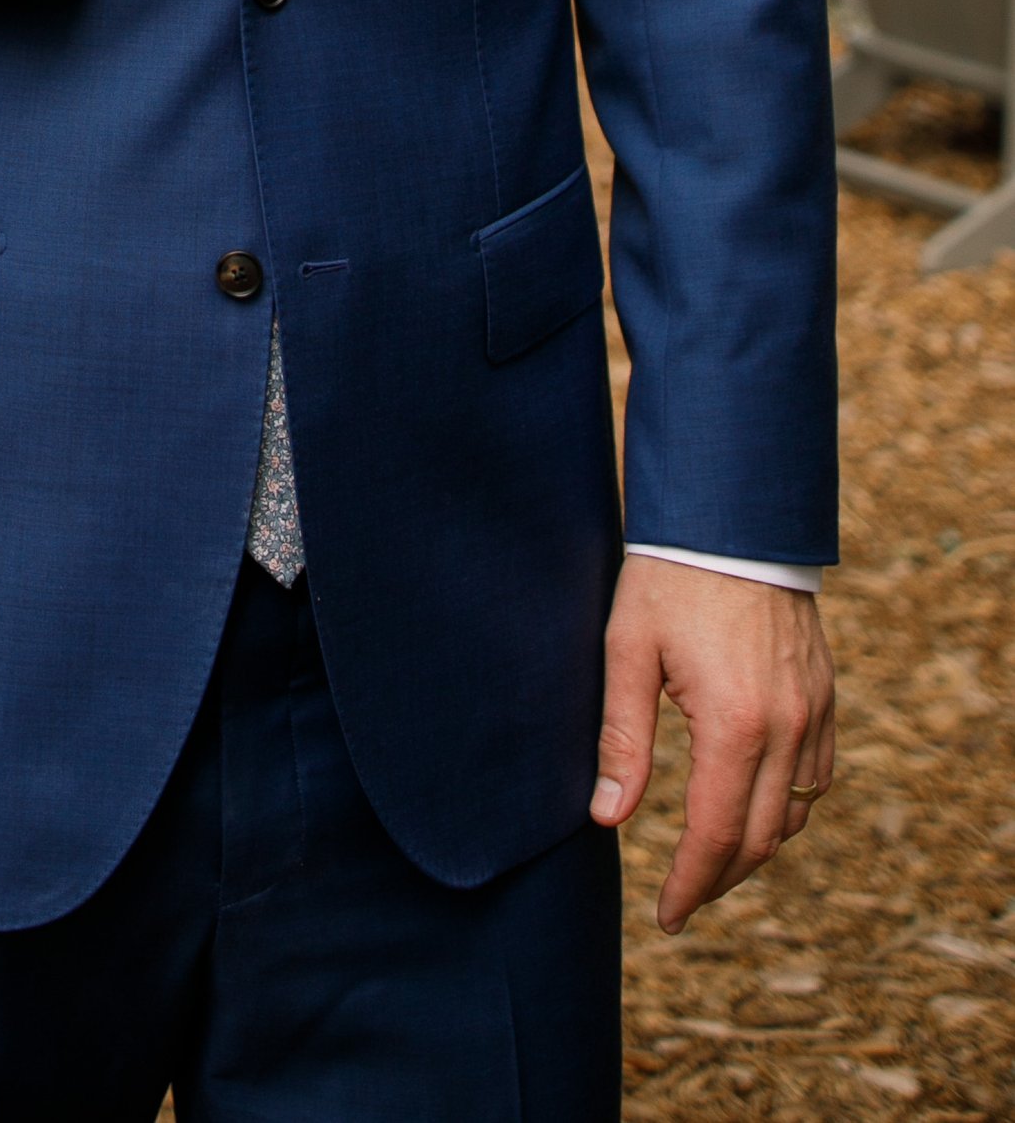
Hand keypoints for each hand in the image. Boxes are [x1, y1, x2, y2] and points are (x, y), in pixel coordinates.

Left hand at [591, 557, 835, 931]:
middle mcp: (787, 728)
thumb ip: (622, 738)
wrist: (732, 517)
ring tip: (712, 863)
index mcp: (734, 723)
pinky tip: (755, 808)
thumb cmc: (669, 579)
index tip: (668, 916)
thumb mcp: (629, 650)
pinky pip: (818, 776)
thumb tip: (607, 819)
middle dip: (720, 879)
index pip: (714, 833)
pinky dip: (788, 806)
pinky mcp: (826, 696)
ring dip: (756, 847)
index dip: (691, 883)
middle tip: (684, 902)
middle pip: (760, 838)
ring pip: (794, 813)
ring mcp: (815, 712)